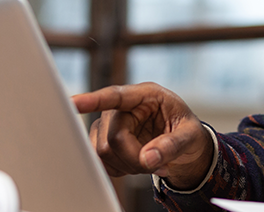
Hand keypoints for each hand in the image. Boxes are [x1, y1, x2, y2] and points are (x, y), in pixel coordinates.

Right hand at [72, 82, 214, 189]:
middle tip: (157, 164)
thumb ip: (172, 145)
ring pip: (103, 152)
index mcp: (146, 95)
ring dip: (127, 165)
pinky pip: (101, 160)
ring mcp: (109, 123)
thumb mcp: (190, 135)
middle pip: (112, 138)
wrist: (182, 143)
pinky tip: (136, 163)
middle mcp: (123, 106)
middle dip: (134, 158)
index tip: (73, 102)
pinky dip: (120, 169)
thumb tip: (148, 158)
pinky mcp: (103, 139)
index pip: (116, 96)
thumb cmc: (186, 131)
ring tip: (150, 161)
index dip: (93, 100)